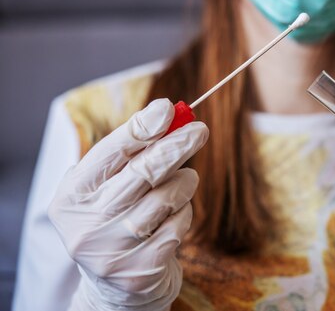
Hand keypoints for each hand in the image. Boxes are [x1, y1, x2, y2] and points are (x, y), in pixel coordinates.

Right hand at [48, 99, 208, 310]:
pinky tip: (174, 215)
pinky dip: (184, 213)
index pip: (110, 152)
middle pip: (143, 172)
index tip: (168, 109)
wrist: (115, 286)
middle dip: (177, 145)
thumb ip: (132, 153)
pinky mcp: (140, 269)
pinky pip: (178, 225)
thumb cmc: (115, 219)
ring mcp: (113, 249)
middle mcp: (87, 223)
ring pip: (166, 197)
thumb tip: (168, 114)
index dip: (141, 127)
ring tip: (185, 180)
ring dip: (185, 182)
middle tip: (200, 130)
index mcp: (72, 195)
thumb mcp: (108, 186)